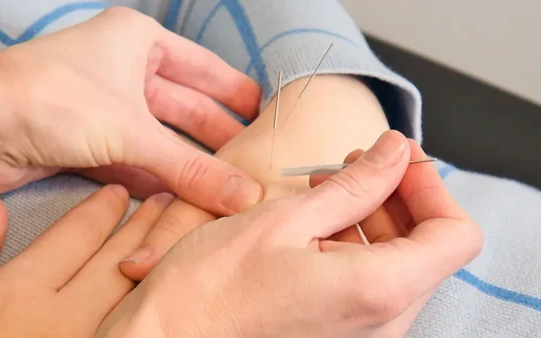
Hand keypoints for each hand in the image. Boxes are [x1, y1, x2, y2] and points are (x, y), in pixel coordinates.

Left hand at [0, 7, 261, 214]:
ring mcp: (105, 106)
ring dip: (188, 163)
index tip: (265, 116)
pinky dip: (157, 178)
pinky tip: (184, 197)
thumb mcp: (133, 131)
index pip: (203, 68)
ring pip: (160, 138)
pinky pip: (135, 160)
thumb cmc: (53, 100)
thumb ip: (191, 167)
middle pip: (184, 107)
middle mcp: (124, 69)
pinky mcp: (88, 141)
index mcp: (138, 41)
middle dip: (216, 137)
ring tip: (227, 187)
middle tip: (252, 164)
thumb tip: (244, 194)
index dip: (235, 93)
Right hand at [0, 186, 173, 336]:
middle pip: (116, 257)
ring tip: (177, 227)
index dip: (102, 208)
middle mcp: (61, 319)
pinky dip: (153, 300)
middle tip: (165, 201)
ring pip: (135, 291)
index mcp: (17, 294)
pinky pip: (136, 326)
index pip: (76, 234)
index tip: (118, 194)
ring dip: (157, 255)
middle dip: (143, 224)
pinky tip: (166, 283)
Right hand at [99, 131, 482, 337]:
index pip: (455, 233)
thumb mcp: (285, 220)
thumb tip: (396, 154)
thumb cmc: (211, 289)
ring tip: (322, 189)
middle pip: (427, 245)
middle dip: (394, 194)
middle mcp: (382, 324)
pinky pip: (370, 282)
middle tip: (350, 163)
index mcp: (376, 291)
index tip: (396, 158)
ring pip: (398, 262)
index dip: (430, 185)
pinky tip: (313, 224)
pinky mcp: (341, 333)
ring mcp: (363, 333)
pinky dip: (353, 244)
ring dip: (369, 216)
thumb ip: (354, 185)